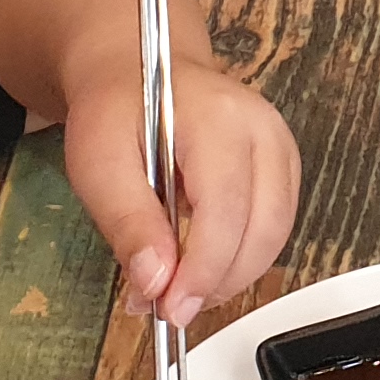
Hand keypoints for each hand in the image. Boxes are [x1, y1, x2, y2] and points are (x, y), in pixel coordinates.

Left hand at [64, 57, 298, 328]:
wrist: (137, 70)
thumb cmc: (115, 110)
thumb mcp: (97, 164)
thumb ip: (127, 223)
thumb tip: (155, 282)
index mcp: (218, 119)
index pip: (226, 210)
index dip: (201, 270)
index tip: (170, 308)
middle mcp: (263, 130)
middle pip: (263, 229)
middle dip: (218, 282)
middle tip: (169, 308)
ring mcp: (280, 147)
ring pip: (276, 235)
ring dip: (231, 276)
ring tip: (180, 290)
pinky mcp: (282, 167)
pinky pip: (275, 228)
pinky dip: (242, 259)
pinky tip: (202, 267)